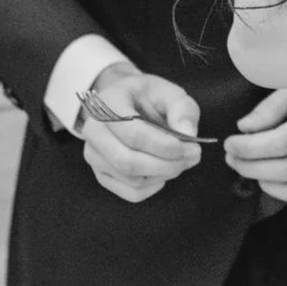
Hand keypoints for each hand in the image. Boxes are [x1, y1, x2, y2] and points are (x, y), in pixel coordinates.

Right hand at [76, 62, 202, 203]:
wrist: (126, 105)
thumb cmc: (148, 98)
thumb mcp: (169, 93)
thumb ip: (182, 109)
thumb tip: (188, 134)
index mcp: (107, 104)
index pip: (132, 133)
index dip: (164, 145)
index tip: (190, 146)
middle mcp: (93, 130)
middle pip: (128, 162)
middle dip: (167, 165)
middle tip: (193, 156)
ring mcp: (94, 155)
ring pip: (132, 179)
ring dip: (164, 174)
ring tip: (182, 160)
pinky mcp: (102, 174)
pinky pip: (131, 192)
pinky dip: (155, 187)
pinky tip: (164, 171)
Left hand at [222, 61, 286, 211]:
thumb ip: (274, 105)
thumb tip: (245, 128)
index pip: (282, 143)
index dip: (250, 148)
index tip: (230, 144)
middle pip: (286, 170)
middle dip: (250, 167)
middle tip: (233, 157)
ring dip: (267, 185)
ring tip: (252, 169)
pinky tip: (277, 179)